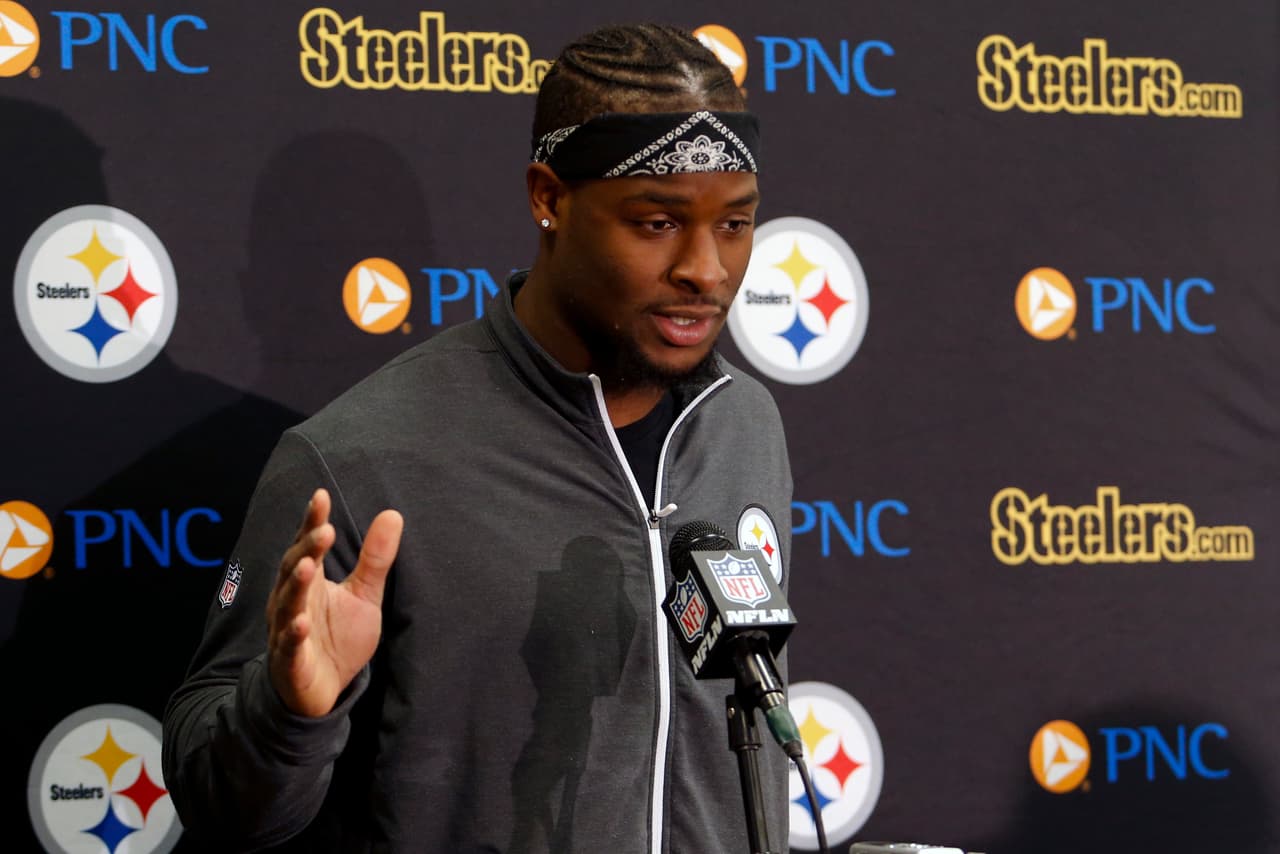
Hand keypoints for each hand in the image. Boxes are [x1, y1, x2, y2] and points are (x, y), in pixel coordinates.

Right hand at [266, 488, 402, 716]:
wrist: (322, 690)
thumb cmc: (338, 638)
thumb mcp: (364, 595)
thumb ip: (375, 559)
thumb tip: (393, 514)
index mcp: (310, 582)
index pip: (308, 546)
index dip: (312, 522)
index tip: (320, 496)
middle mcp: (292, 601)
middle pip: (295, 569)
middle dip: (308, 549)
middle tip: (324, 529)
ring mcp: (287, 631)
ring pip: (287, 605)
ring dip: (296, 586)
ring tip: (309, 566)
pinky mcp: (290, 662)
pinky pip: (289, 646)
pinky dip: (293, 634)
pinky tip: (300, 623)